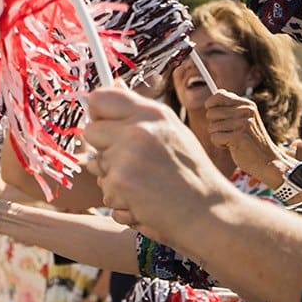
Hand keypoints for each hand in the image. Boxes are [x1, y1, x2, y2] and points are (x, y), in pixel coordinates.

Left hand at [82, 86, 235, 241]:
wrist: (211, 213)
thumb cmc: (191, 176)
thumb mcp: (172, 133)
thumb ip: (138, 115)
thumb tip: (109, 88)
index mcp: (153, 114)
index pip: (100, 98)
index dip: (97, 115)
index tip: (106, 128)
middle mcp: (138, 130)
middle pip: (90, 132)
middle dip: (103, 150)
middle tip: (133, 166)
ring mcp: (127, 157)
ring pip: (95, 168)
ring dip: (114, 182)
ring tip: (146, 187)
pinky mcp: (121, 183)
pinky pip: (104, 195)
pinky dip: (121, 204)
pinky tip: (146, 204)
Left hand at [204, 89, 283, 183]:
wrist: (266, 159)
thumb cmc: (250, 140)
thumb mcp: (244, 119)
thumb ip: (231, 107)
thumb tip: (216, 93)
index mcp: (247, 105)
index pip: (219, 95)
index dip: (210, 105)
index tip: (213, 112)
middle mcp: (246, 111)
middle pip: (211, 113)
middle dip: (215, 125)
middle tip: (229, 132)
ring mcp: (243, 123)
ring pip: (211, 127)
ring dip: (218, 136)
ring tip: (232, 139)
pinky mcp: (238, 136)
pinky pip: (214, 137)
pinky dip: (219, 144)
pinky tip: (232, 146)